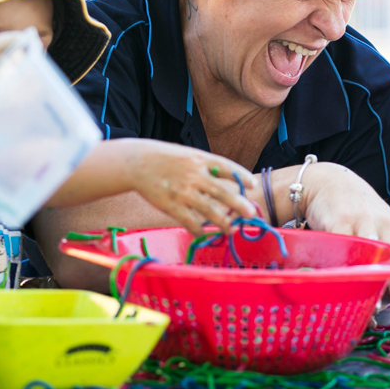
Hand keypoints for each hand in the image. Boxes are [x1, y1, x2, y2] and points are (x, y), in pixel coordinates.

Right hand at [125, 140, 257, 233]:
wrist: (136, 162)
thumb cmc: (166, 158)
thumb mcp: (189, 155)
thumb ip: (207, 167)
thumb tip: (229, 182)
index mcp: (200, 160)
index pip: (227, 167)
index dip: (241, 176)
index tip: (253, 185)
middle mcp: (194, 175)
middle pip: (222, 192)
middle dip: (238, 204)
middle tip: (251, 213)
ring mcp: (183, 192)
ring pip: (209, 211)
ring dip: (223, 222)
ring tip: (232, 230)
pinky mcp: (171, 206)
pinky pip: (190, 221)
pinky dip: (199, 229)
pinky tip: (204, 233)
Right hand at [299, 162, 389, 321]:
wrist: (330, 181)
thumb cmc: (356, 212)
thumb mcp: (379, 228)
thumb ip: (384, 257)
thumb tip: (383, 299)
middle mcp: (384, 224)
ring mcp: (362, 222)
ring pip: (369, 257)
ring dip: (370, 283)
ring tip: (372, 306)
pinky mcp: (339, 222)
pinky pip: (342, 250)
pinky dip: (344, 270)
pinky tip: (344, 284)